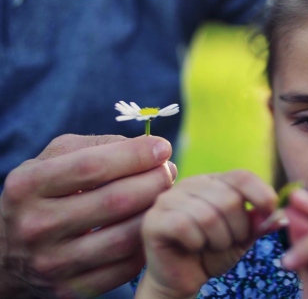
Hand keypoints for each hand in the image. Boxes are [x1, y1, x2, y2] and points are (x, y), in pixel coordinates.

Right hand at [1, 134, 175, 297]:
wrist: (6, 253)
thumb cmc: (43, 193)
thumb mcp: (52, 160)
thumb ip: (97, 146)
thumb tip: (150, 149)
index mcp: (28, 185)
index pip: (93, 166)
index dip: (136, 155)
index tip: (162, 147)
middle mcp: (36, 225)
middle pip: (116, 201)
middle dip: (155, 181)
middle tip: (168, 171)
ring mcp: (53, 262)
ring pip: (126, 238)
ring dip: (155, 213)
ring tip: (163, 196)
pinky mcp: (70, 289)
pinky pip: (126, 267)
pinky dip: (145, 243)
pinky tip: (149, 225)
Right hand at [136, 170, 279, 298]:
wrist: (183, 278)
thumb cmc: (212, 253)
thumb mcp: (243, 237)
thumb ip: (259, 223)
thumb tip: (282, 216)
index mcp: (214, 181)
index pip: (242, 176)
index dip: (262, 194)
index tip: (271, 213)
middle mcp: (190, 184)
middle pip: (229, 198)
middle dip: (237, 228)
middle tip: (228, 241)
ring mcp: (169, 199)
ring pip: (208, 215)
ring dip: (218, 239)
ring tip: (211, 246)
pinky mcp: (154, 220)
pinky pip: (184, 226)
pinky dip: (196, 242)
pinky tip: (193, 247)